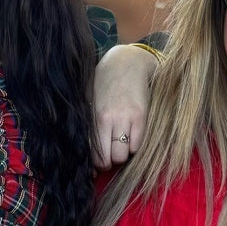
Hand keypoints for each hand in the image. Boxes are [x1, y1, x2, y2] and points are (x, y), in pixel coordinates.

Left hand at [92, 44, 157, 168]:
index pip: (94, 155)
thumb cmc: (105, 83)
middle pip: (109, 159)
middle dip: (109, 161)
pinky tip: (131, 137)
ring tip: (122, 145)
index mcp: (94, 118)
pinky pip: (138, 146)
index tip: (100, 160)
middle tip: (111, 154)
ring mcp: (126, 119)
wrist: (127, 62)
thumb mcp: (90, 102)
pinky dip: (135, 147)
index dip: (97, 163)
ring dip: (122, 155)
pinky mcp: (141, 117)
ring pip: (123, 155)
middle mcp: (109, 120)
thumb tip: (84, 150)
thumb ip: (88, 125)